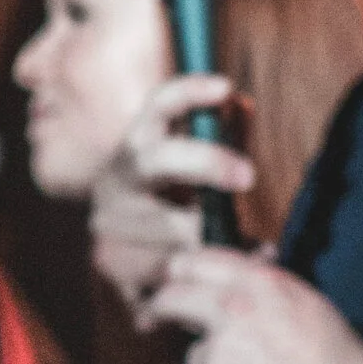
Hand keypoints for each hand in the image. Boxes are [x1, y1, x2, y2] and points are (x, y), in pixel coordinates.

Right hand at [92, 74, 260, 309]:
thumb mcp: (210, 173)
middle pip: (155, 158)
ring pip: (163, 219)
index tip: (225, 85)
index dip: (187, 92)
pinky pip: (163, 270)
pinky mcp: (113, 269)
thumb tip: (241, 104)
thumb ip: (227, 138)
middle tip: (250, 176)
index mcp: (138, 148)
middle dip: (205, 162)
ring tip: (255, 250)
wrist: (150, 274)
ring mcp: (107, 223)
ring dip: (210, 235)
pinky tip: (226, 278)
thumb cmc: (186, 209)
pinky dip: (200, 273)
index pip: (155, 108)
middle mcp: (114, 181)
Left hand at [142, 251, 362, 363]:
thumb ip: (267, 286)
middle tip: (153, 318)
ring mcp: (216, 356)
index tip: (173, 278)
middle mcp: (232, 312)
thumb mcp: (308, 304)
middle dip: (162, 307)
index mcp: (260, 284)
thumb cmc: (337, 362)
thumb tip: (252, 265)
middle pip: (174, 300)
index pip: (200, 261)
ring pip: (193, 359)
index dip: (182, 269)